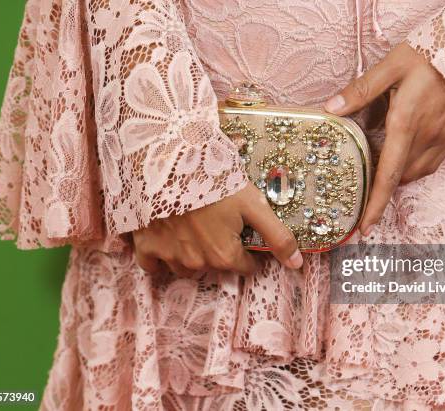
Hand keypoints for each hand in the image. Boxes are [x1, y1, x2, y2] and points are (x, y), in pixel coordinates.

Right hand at [132, 185, 302, 275]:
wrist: (168, 161)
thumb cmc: (215, 180)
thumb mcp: (253, 204)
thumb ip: (277, 236)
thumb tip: (298, 264)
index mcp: (224, 255)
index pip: (244, 267)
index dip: (249, 254)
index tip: (244, 235)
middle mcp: (197, 263)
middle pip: (216, 267)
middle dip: (221, 252)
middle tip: (218, 224)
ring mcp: (169, 256)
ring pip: (186, 268)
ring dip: (192, 256)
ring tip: (193, 229)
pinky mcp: (146, 246)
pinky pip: (152, 265)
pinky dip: (159, 258)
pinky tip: (166, 239)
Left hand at [324, 43, 444, 234]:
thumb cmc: (427, 55)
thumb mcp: (390, 65)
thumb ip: (360, 90)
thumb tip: (330, 109)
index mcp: (405, 124)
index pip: (388, 175)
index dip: (376, 204)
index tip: (366, 228)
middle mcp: (427, 137)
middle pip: (401, 178)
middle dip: (383, 188)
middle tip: (364, 187)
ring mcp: (444, 137)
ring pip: (417, 173)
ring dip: (399, 177)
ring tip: (382, 168)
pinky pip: (432, 162)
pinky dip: (415, 166)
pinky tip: (406, 153)